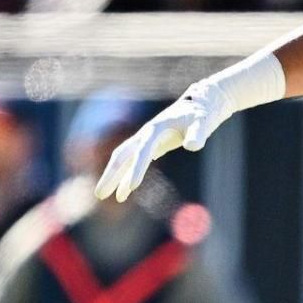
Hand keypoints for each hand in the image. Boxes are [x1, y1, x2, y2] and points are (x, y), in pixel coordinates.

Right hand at [95, 86, 229, 201]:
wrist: (198, 106)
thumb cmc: (200, 114)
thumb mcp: (203, 122)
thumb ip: (198, 133)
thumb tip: (192, 146)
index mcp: (156, 128)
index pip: (143, 151)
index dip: (137, 169)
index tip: (134, 188)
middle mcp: (146, 135)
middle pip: (122, 156)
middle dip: (111, 175)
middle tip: (99, 194)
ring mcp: (146, 141)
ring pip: (124, 161)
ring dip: (114, 178)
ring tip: (103, 196)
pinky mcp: (152, 147)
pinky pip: (134, 164)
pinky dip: (127, 177)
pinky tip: (122, 194)